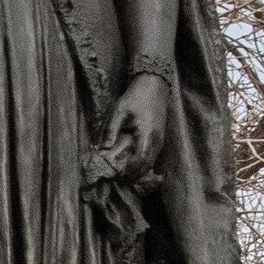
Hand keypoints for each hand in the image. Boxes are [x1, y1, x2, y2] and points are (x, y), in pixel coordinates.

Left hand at [98, 68, 169, 186]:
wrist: (154, 85)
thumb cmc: (136, 96)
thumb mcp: (119, 110)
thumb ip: (111, 130)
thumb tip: (103, 149)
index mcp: (147, 135)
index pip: (140, 161)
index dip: (129, 171)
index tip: (116, 175)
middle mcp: (156, 141)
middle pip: (147, 167)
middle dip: (133, 176)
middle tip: (118, 179)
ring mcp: (160, 140)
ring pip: (151, 164)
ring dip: (138, 172)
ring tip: (123, 175)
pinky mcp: (159, 138)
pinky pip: (153, 157)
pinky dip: (143, 165)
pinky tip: (132, 165)